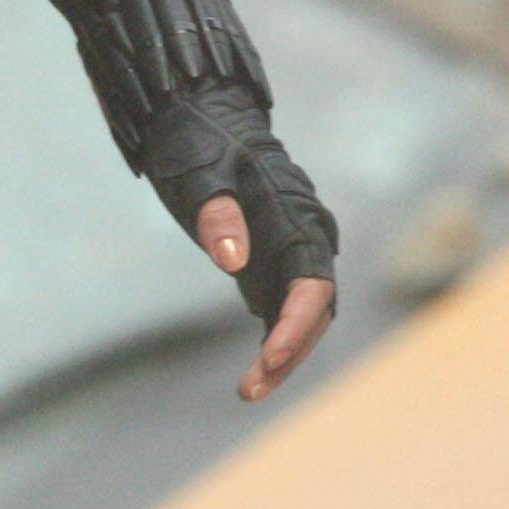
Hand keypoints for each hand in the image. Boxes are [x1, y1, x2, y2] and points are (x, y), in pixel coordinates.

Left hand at [137, 80, 338, 398]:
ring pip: (301, 317)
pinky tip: (252, 375)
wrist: (193, 117)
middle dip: (289, 352)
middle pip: (314, 310)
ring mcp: (287, 253)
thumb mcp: (197, 175)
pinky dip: (271, 343)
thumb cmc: (196, 143)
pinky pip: (280, 312)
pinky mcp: (268, 264)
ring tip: (248, 391)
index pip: (313, 285)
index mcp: (295, 216)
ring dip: (282, 356)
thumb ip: (216, 214)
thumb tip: (233, 259)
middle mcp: (303, 238)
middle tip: (251, 388)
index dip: (297, 325)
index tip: (269, 356)